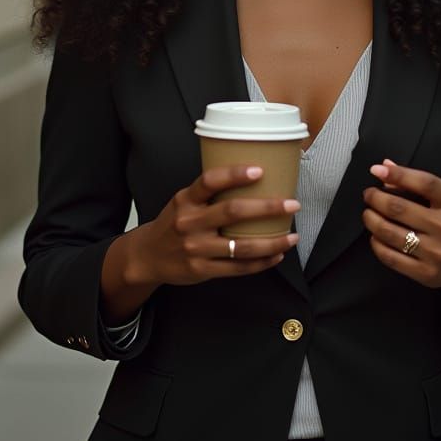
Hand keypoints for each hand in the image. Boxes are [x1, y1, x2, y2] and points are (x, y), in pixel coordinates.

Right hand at [131, 165, 299, 286]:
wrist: (147, 256)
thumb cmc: (173, 223)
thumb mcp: (182, 201)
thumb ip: (208, 193)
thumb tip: (252, 177)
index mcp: (185, 200)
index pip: (209, 181)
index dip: (234, 174)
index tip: (259, 170)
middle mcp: (190, 223)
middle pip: (233, 212)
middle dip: (267, 208)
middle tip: (292, 204)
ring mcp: (196, 248)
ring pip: (241, 246)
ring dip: (272, 242)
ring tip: (292, 236)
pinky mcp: (202, 269)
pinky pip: (238, 267)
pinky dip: (261, 262)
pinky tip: (276, 255)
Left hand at [361, 159, 440, 303]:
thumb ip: (417, 182)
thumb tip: (385, 167)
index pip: (425, 183)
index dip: (398, 174)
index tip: (376, 170)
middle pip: (399, 208)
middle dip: (376, 198)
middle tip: (369, 195)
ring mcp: (437, 253)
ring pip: (390, 232)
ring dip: (371, 219)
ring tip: (368, 213)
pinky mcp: (426, 273)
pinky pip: (390, 256)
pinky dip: (376, 243)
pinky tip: (375, 235)